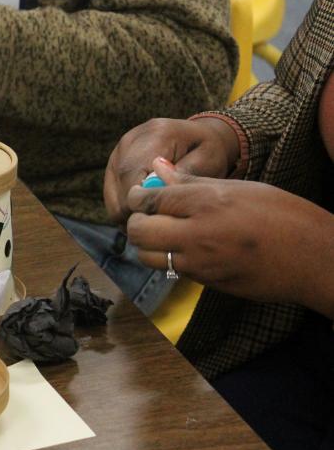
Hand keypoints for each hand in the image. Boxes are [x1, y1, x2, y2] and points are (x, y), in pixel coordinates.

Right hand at [104, 117, 239, 224]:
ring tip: (150, 221)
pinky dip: (123, 207)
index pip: (131, 173)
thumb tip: (161, 192)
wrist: (198, 135)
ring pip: (111, 193)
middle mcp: (131, 140)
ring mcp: (119, 151)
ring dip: (126, 212)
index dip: (137, 202)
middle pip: (117, 185)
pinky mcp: (114, 162)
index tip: (154, 220)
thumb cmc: (207, 149)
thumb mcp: (207, 159)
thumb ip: (185, 174)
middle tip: (153, 228)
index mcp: (155, 134)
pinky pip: (111, 193)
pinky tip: (144, 213)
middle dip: (131, 212)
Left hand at [125, 157, 333, 315]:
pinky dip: (170, 258)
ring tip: (164, 232)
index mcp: (204, 204)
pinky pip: (173, 270)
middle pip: (138, 231)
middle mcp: (196, 235)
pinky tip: (188, 246)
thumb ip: (190, 181)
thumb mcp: (236, 188)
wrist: (313, 258)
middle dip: (136, 222)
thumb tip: (158, 165)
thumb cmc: (281, 214)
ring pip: (148, 257)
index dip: (137, 196)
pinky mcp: (206, 283)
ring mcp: (200, 263)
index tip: (139, 194)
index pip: (147, 200)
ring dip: (148, 244)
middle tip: (147, 214)